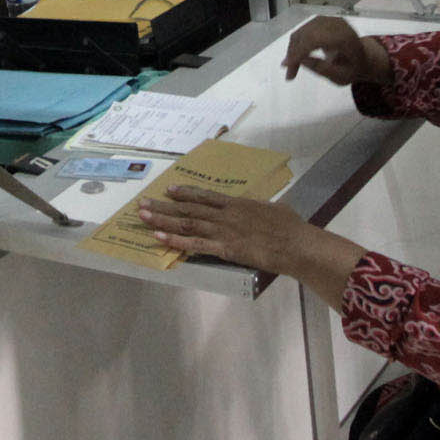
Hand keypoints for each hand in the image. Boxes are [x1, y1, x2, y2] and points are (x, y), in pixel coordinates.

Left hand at [138, 186, 364, 305]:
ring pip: (186, 224)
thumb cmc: (291, 228)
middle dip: (164, 206)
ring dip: (162, 220)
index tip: (169, 190)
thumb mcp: (275, 210)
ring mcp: (223, 231)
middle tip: (143, 203)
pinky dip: (175, 242)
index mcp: (238, 204)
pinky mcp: (225, 248)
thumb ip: (261, 209)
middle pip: (189, 209)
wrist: (296, 244)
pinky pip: (194, 244)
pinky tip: (159, 238)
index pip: (206, 197)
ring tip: (143, 216)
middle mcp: (226, 214)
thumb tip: (261, 208)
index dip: (185, 193)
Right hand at [280, 16, 390, 87]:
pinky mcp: (323, 20)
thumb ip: (322, 69)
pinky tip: (297, 57)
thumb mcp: (342, 76)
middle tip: (290, 74)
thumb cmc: (354, 69)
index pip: (315, 39)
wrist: (364, 57)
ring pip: (302, 31)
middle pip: (306, 34)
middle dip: (293, 53)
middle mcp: (336, 23)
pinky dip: (297, 43)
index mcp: (344, 37)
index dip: (299, 51)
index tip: (286, 66)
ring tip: (292, 68)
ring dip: (293, 49)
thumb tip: (301, 59)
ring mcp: (329, 20)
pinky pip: (304, 30)